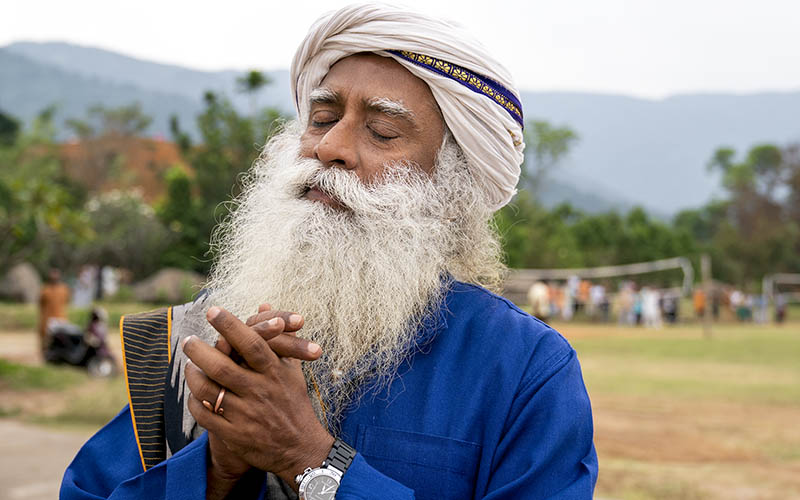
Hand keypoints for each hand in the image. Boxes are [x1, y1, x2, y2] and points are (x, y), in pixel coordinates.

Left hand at [184, 306, 333, 490]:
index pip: (251, 343)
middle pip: (223, 367)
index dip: (231, 326)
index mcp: (275, 373)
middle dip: (200, 351)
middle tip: (188, 340)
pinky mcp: (235, 435)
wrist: (301, 448)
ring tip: (188, 365)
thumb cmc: (294, 402)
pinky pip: (205, 415)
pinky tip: (194, 392)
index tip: (213, 310)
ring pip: (209, 391)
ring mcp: (246, 414)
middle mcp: (260, 391)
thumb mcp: (291, 368)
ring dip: (193, 375)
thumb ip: (276, 337)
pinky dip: (195, 402)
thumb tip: (263, 306)